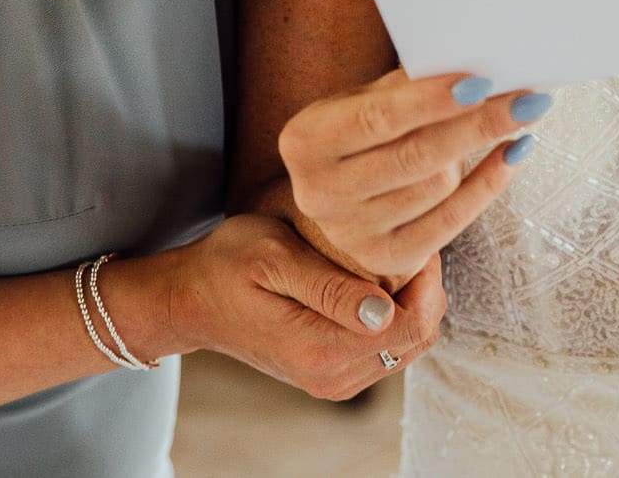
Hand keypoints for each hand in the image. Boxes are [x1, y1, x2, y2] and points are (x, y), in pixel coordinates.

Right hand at [150, 213, 444, 400]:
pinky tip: (375, 281)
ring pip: (411, 343)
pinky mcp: (334, 374)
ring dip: (413, 300)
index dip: (427, 277)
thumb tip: (383, 311)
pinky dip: (396, 314)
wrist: (191, 301)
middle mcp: (334, 377)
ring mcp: (336, 381)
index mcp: (322, 350)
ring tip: (388, 258)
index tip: (412, 237)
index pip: (414, 322)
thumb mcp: (274, 258)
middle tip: (404, 242)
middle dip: (426, 287)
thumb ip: (330, 286)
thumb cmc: (228, 265)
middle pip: (420, 335)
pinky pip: (390, 347)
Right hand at [277, 68, 548, 288]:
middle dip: (477, 125)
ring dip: (477, 149)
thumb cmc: (360, 133)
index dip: (431, 101)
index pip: (377, 118)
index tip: (481, 82)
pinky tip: (513, 153)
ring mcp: (351, 233)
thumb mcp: (362, 101)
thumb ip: (403, 88)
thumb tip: (472, 75)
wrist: (341, 192)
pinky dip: (490, 184)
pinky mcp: (387, 258)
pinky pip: (453, 220)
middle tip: (527, 99)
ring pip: (438, 186)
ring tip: (499, 119)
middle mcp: (319, 193)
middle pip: (415, 156)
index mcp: (305, 142)